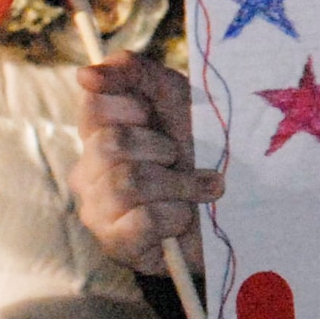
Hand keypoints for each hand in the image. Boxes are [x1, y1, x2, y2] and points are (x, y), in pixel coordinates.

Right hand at [70, 52, 221, 274]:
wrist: (235, 209)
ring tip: (198, 190)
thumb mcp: (175, 98)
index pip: (93, 105)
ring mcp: (98, 212)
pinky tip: (185, 219)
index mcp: (100, 133)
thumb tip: (84, 75)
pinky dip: (175, 216)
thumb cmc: (201, 148)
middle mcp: (89, 173)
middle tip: (181, 158)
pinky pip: (140, 221)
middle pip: (109, 144)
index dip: (133, 106)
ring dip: (178, 184)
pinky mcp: (117, 247)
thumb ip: (134, 72)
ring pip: (126, 182)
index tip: (155, 117)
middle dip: (161, 148)